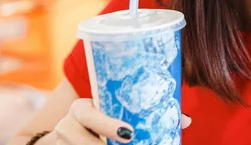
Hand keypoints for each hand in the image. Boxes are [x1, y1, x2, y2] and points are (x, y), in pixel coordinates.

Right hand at [52, 99, 191, 143]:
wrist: (67, 132)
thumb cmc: (101, 116)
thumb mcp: (113, 111)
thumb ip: (143, 112)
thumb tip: (187, 120)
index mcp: (80, 108)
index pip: (89, 115)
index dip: (108, 125)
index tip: (130, 133)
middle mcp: (67, 126)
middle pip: (84, 142)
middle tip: (130, 143)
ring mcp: (64, 143)